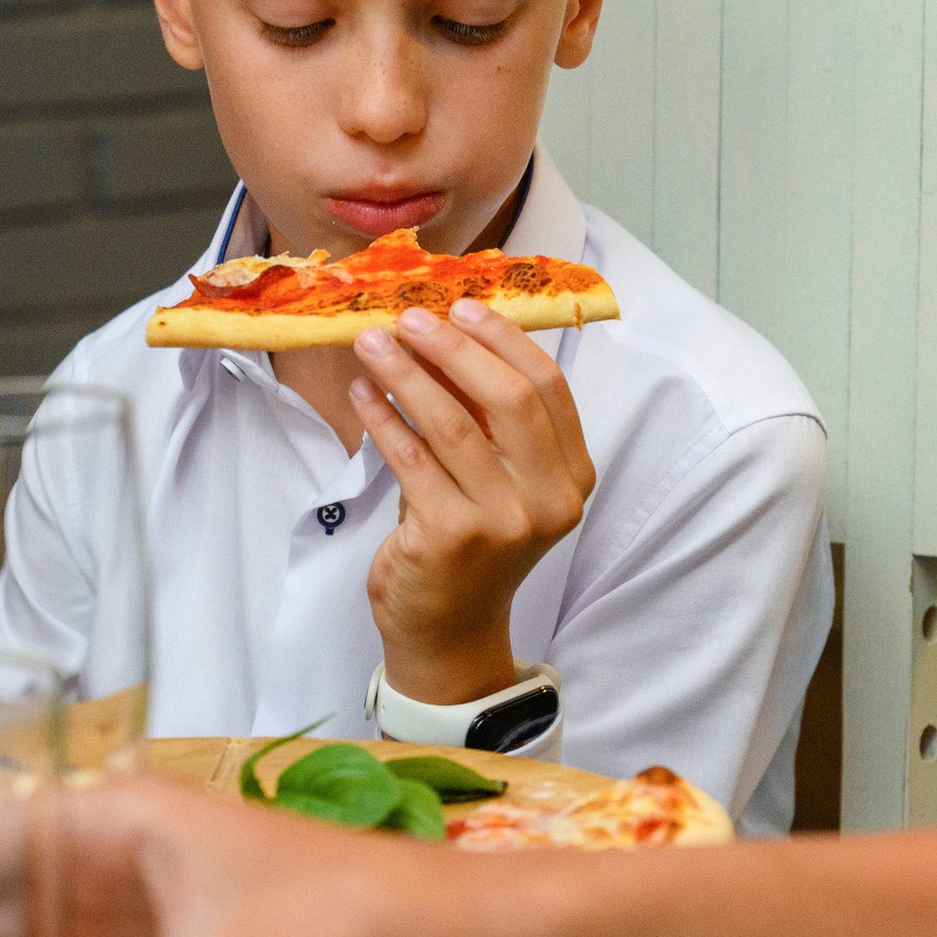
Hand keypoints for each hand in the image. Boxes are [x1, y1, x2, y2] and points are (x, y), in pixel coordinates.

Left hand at [349, 301, 595, 704]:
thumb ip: (488, 417)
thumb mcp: (499, 478)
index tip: (461, 307)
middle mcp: (550, 500)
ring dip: (405, 373)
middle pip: (508, 399)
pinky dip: (382, 416)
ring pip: (452, 423)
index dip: (503, 340)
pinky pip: (409, 457)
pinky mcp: (451, 537)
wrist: (448, 629)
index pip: (548, 388)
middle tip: (410, 318)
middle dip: (454, 348)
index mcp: (574, 476)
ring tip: (371, 342)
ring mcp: (504, 522)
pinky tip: (362, 391)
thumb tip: (446, 331)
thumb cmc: (472, 539)